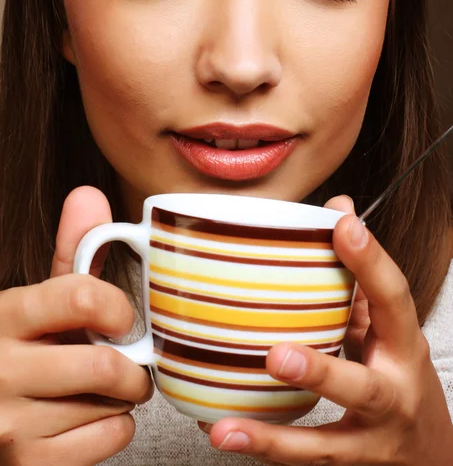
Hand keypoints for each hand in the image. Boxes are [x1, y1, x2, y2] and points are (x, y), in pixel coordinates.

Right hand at [0, 187, 152, 465]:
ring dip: (122, 396)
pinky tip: (93, 417)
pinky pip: (107, 441)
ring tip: (103, 388)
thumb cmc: (14, 348)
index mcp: (3, 315)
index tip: (124, 318)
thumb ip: (67, 251)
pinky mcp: (22, 464)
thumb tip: (88, 194)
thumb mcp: (31, 299)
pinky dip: (115, 427)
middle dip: (132, 365)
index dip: (119, 307)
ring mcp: (7, 424)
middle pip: (105, 365)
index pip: (81, 296)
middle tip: (129, 361)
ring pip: (110, 405)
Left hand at [201, 195, 452, 464]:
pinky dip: (261, 448)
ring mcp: (369, 442)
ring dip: (273, 436)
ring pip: (325, 447)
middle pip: (362, 388)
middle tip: (275, 355)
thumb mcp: (390, 332)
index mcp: (402, 349)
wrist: (433, 458)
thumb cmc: (399, 379)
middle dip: (318, 372)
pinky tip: (222, 432)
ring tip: (226, 427)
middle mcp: (392, 397)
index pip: (393, 300)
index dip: (370, 261)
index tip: (342, 225)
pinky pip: (301, 464)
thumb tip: (339, 211)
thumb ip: (360, 280)